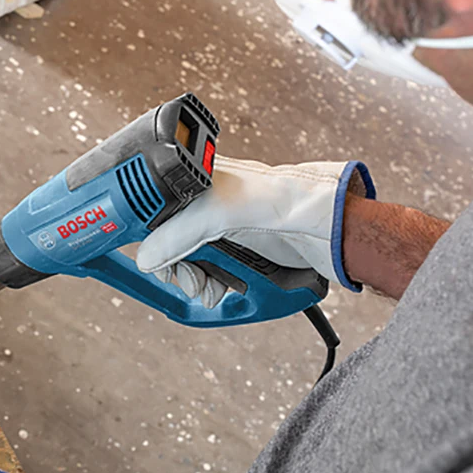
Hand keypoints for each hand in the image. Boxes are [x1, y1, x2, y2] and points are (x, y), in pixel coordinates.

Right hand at [137, 155, 375, 306]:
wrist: (333, 229)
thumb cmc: (288, 199)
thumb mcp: (223, 212)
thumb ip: (180, 232)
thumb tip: (148, 257)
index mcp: (197, 182)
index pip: (153, 209)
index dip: (144, 233)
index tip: (139, 256)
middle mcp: (207, 206)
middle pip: (169, 243)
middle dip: (174, 267)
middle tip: (186, 278)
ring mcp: (225, 232)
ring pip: (190, 264)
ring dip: (195, 282)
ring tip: (209, 287)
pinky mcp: (241, 255)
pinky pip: (213, 277)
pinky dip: (213, 288)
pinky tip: (221, 290)